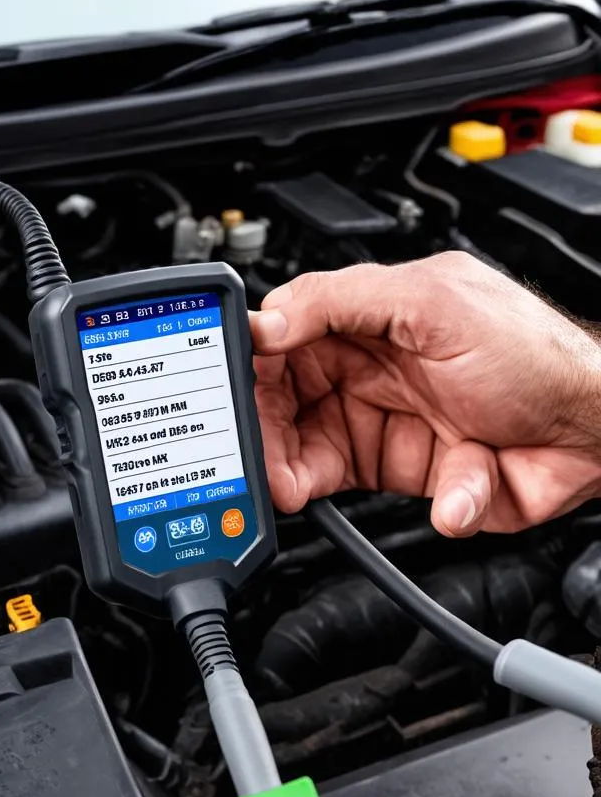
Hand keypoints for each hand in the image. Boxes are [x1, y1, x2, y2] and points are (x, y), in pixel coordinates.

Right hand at [253, 252, 600, 534]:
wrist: (597, 432)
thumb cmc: (534, 355)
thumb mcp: (433, 302)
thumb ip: (341, 301)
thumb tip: (267, 321)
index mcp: (362, 321)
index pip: (279, 344)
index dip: (251, 372)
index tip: (232, 400)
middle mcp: (360, 373)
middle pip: (279, 406)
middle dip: (264, 437)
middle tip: (261, 461)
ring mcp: (374, 425)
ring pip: (304, 458)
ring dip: (300, 477)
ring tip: (303, 487)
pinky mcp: (396, 475)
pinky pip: (368, 495)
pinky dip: (411, 494)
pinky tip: (454, 480)